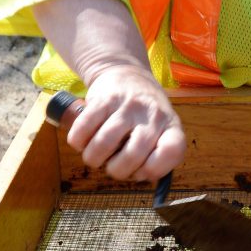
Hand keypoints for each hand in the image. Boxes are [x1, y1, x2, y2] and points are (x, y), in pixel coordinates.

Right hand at [63, 64, 185, 181]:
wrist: (128, 74)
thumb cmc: (143, 116)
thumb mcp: (159, 132)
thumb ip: (154, 157)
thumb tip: (138, 176)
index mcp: (171, 127)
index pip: (172, 151)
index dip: (153, 170)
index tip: (141, 170)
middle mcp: (153, 114)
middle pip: (133, 155)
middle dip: (116, 170)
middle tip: (112, 165)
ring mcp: (128, 105)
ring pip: (103, 144)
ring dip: (93, 158)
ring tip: (95, 154)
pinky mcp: (104, 98)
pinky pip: (83, 130)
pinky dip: (78, 142)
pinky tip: (84, 141)